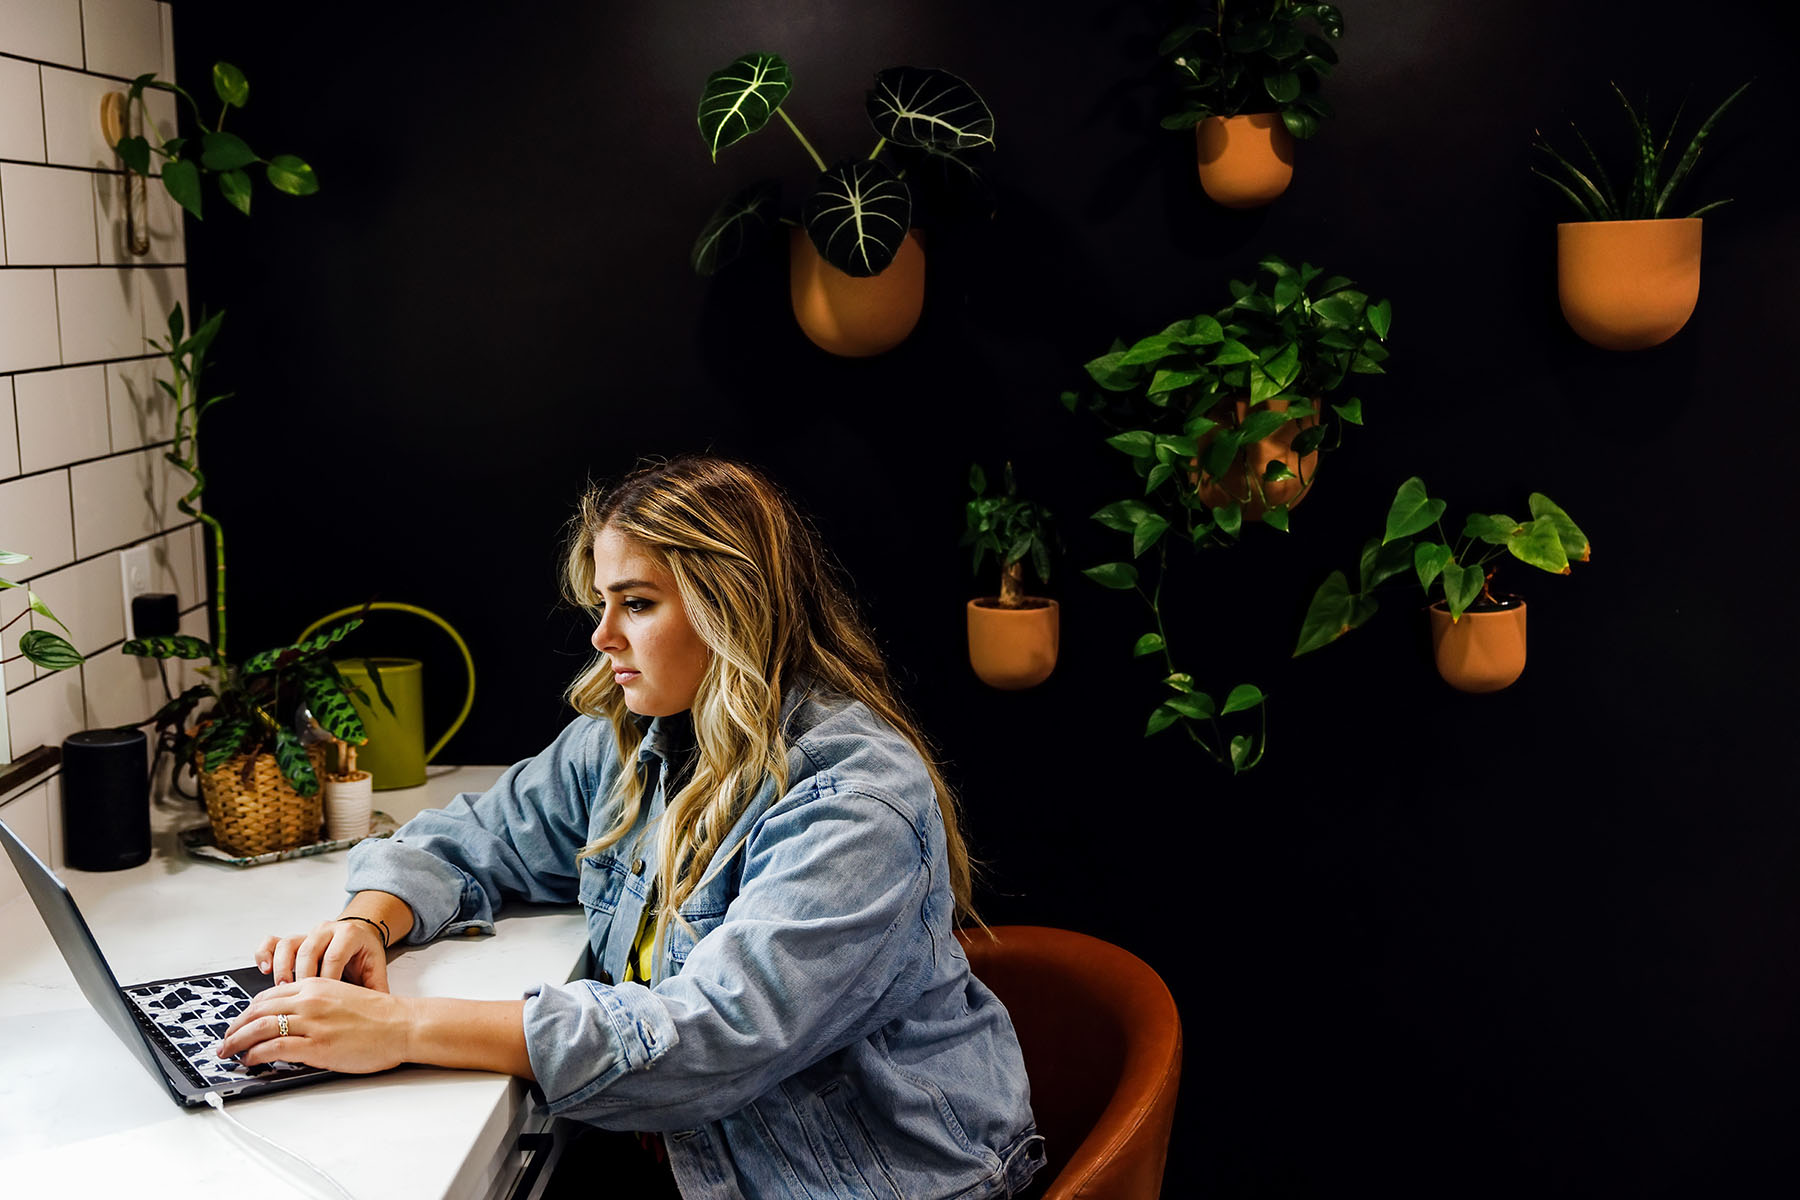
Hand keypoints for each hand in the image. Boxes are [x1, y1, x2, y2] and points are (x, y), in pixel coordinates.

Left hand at [217, 977, 412, 1073]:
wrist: (402, 1025)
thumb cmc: (379, 1015)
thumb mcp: (342, 996)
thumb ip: (316, 1002)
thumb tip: (292, 1019)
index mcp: (315, 985)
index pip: (268, 996)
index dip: (247, 1011)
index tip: (240, 1023)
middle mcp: (309, 1000)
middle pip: (257, 1010)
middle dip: (235, 1027)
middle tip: (224, 1040)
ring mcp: (311, 1023)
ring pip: (259, 1028)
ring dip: (237, 1041)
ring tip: (228, 1052)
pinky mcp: (316, 1046)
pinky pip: (273, 1048)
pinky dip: (256, 1054)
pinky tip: (250, 1060)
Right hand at [256, 918, 389, 991]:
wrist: (360, 936)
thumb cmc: (364, 957)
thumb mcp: (374, 970)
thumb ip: (375, 989)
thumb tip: (380, 1016)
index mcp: (349, 935)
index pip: (334, 956)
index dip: (327, 979)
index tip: (324, 1003)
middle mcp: (326, 931)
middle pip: (308, 951)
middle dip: (302, 977)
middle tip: (298, 1001)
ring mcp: (306, 934)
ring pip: (288, 945)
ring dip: (282, 969)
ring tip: (282, 991)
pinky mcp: (292, 941)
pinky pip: (272, 942)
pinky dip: (265, 954)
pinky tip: (264, 970)